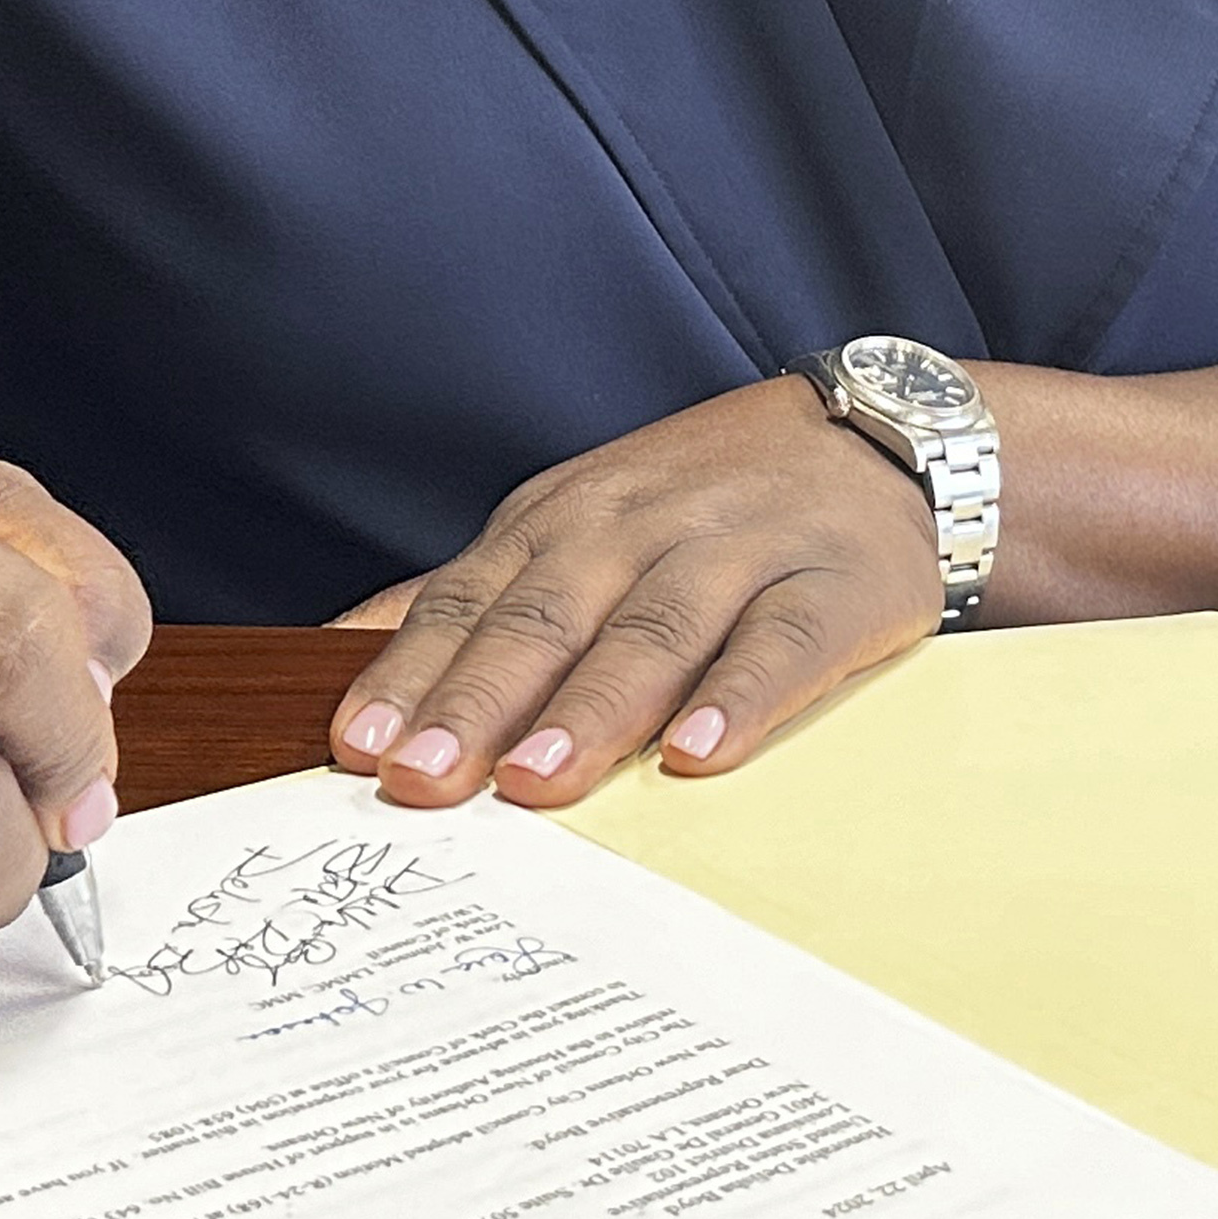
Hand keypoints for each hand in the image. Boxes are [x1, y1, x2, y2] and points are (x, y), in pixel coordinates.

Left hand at [326, 375, 942, 810]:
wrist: (877, 438)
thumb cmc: (704, 503)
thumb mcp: (575, 524)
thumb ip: (473, 596)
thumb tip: (341, 655)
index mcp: (565, 521)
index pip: (470, 599)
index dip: (413, 674)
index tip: (359, 750)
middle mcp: (639, 529)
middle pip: (546, 618)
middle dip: (477, 701)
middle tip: (422, 780)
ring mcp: (738, 553)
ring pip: (653, 630)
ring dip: (591, 707)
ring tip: (538, 780)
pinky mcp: (835, 586)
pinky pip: (781, 645)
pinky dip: (738, 700)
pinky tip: (699, 755)